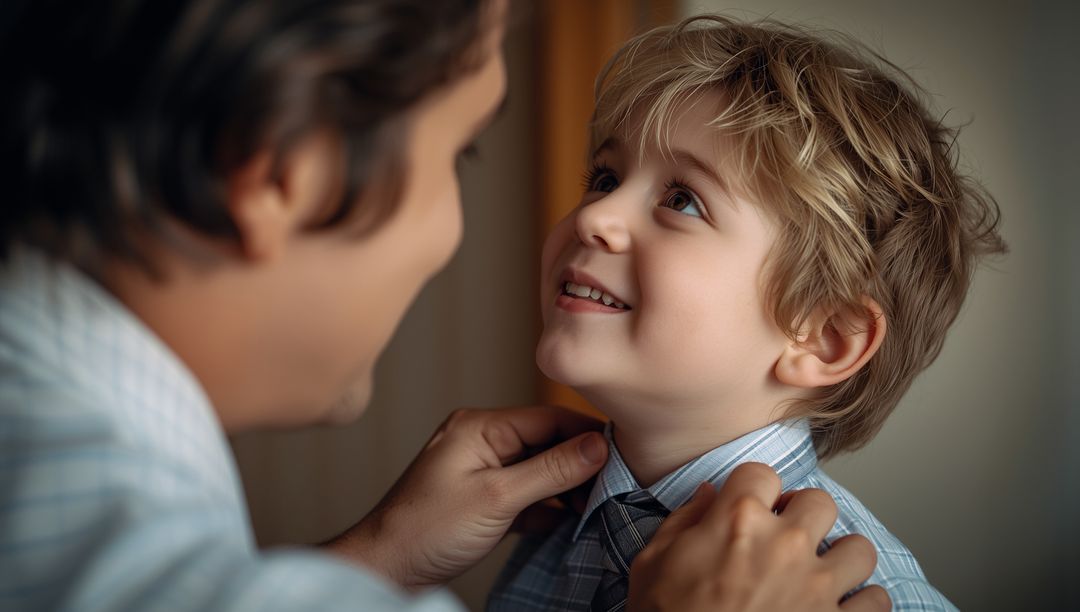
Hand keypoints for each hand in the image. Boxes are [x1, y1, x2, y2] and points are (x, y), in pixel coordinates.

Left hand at [324, 405, 608, 589]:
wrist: (386, 568)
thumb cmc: (427, 529)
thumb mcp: (498, 498)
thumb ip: (551, 470)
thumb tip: (600, 446)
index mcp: (481, 425)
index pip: (549, 418)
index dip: (588, 435)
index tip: (625, 455)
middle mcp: (483, 439)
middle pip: (547, 442)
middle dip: (580, 466)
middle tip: (612, 491)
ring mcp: (482, 469)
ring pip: (540, 470)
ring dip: (565, 489)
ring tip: (591, 510)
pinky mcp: (483, 497)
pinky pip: (527, 493)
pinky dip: (546, 507)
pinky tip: (564, 523)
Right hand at [627, 463, 890, 611]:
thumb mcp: (652, 564)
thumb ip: (684, 521)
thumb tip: (708, 496)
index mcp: (737, 520)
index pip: (762, 473)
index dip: (754, 490)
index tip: (751, 506)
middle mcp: (784, 545)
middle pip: (820, 501)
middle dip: (805, 516)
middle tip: (789, 536)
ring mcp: (816, 587)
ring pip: (859, 549)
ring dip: (842, 559)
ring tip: (822, 572)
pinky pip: (876, 601)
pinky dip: (862, 604)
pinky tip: (840, 607)